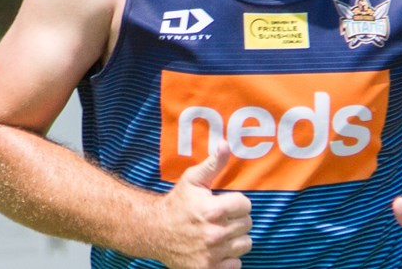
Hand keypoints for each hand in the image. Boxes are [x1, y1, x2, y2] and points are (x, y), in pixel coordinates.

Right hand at [153, 143, 253, 268]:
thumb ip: (213, 164)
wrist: (153, 232)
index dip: (236, 203)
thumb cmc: (176, 204)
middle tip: (219, 219)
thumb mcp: (192, 180)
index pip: (246, 205)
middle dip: (236, 220)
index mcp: (213, 210)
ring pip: (245, 244)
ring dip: (235, 239)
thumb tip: (226, 144)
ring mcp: (213, 254)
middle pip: (247, 224)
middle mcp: (215, 233)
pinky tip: (216, 250)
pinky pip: (236, 265)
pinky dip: (228, 259)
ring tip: (219, 234)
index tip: (224, 204)